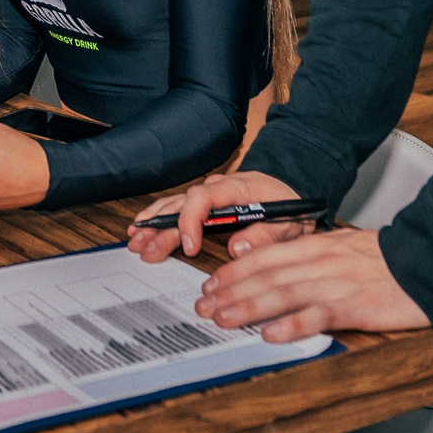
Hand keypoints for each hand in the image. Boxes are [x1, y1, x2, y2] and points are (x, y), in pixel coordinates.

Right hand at [126, 170, 309, 263]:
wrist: (296, 192)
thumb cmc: (293, 209)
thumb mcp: (290, 225)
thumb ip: (266, 235)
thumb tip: (237, 246)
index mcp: (238, 187)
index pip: (205, 198)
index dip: (192, 221)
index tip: (190, 246)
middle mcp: (218, 186)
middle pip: (183, 203)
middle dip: (162, 226)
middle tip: (146, 246)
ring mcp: (210, 193)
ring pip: (175, 204)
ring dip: (154, 222)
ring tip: (136, 238)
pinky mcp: (207, 202)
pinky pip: (178, 207)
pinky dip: (159, 218)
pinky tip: (143, 227)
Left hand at [195, 227, 431, 342]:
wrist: (426, 262)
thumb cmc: (386, 259)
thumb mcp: (341, 247)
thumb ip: (309, 255)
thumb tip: (277, 266)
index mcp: (315, 246)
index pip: (264, 257)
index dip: (233, 271)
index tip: (210, 284)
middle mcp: (319, 262)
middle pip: (265, 275)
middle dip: (230, 291)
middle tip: (204, 305)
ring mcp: (335, 283)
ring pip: (282, 293)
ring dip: (248, 307)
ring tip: (224, 319)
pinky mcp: (355, 306)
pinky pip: (318, 315)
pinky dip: (292, 325)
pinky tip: (272, 335)